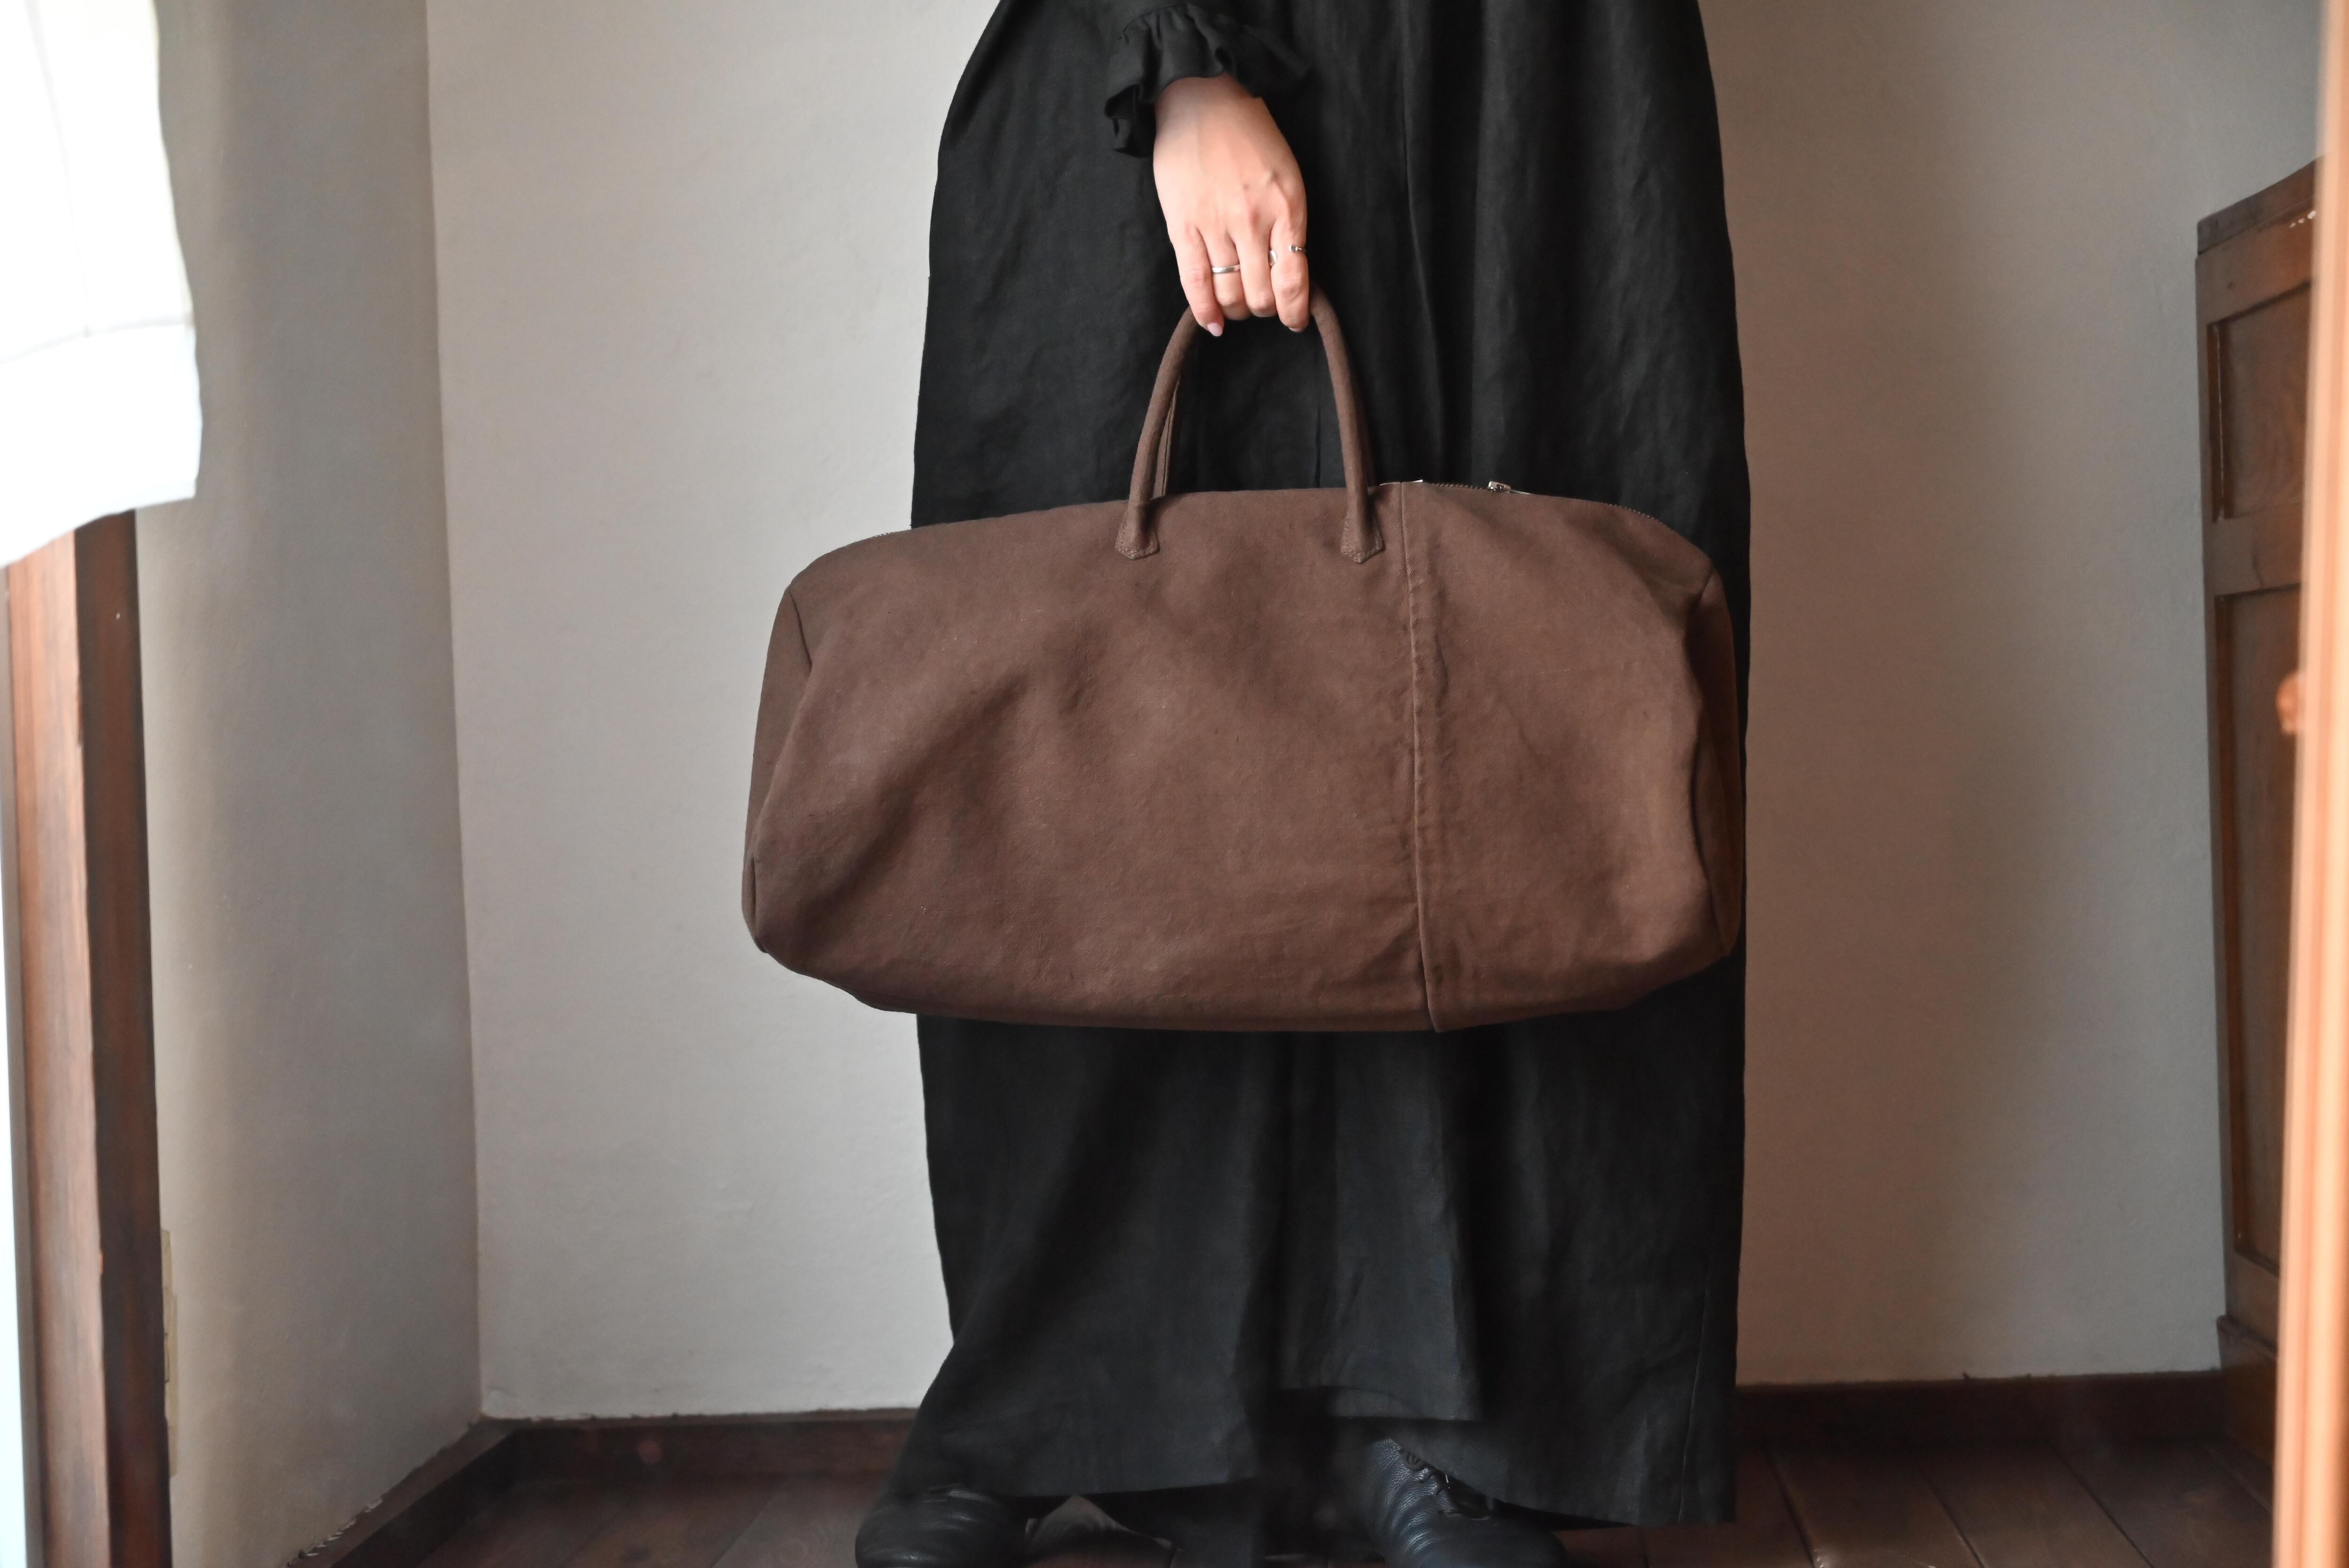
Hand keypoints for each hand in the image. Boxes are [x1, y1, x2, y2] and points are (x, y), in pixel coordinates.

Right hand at [1152, 75, 1309, 333]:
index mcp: (1287, 207)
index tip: (1294, 320)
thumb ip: (1288, 221)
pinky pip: (1195, 283)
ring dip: (1237, 309)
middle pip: (1261, 294)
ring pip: (1230, 293)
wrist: (1203, 99)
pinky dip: (1205, 310)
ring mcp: (1216, 225)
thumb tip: (1287, 271)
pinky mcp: (1183, 225)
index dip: (1295, 312)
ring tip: (1237, 305)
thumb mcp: (1287, 175)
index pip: (1294, 280)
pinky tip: (1213, 323)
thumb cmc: (1249, 136)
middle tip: (1261, 302)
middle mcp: (1253, 220)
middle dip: (1264, 308)